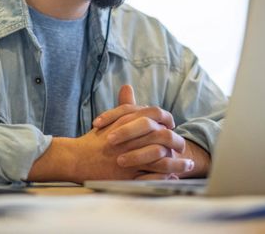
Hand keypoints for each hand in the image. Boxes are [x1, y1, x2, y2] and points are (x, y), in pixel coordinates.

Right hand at [27, 85, 208, 181]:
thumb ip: (123, 105)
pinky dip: (165, 178)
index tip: (172, 125)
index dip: (167, 120)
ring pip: (161, 159)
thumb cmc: (94, 140)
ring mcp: (130, 156)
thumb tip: (128, 86)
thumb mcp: (109, 119)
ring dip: (177, 163)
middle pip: (163, 136)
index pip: (155, 115)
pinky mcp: (128, 174)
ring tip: (188, 166)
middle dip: (178, 142)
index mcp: (127, 121)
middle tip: (185, 147)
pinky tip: (173, 178)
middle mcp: (130, 138)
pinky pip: (152, 177)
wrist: (76, 159)